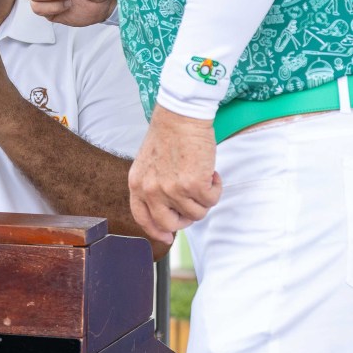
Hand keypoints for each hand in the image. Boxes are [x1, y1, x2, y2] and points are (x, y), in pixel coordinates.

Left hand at [128, 106, 221, 244]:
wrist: (181, 115)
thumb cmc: (169, 134)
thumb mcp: (149, 163)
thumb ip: (154, 185)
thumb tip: (169, 209)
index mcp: (137, 184)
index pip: (143, 218)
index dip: (156, 231)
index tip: (167, 238)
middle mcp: (151, 190)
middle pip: (169, 224)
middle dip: (185, 219)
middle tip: (195, 204)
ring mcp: (172, 190)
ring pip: (196, 213)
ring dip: (205, 198)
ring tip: (204, 177)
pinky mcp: (193, 185)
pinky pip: (211, 200)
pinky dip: (216, 188)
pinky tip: (212, 172)